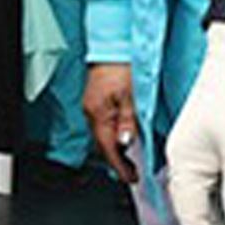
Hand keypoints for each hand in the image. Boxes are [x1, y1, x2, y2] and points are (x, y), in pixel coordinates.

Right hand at [82, 63, 137, 184]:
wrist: (111, 46)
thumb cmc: (122, 66)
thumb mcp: (132, 96)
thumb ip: (129, 120)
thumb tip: (126, 142)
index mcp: (99, 113)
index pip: (108, 148)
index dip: (120, 166)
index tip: (131, 178)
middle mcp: (91, 112)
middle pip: (103, 144)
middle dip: (117, 161)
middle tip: (133, 173)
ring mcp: (91, 106)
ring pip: (102, 135)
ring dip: (115, 149)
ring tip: (130, 159)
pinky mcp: (95, 100)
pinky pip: (103, 124)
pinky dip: (113, 135)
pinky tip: (123, 137)